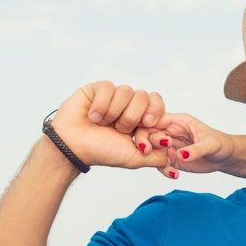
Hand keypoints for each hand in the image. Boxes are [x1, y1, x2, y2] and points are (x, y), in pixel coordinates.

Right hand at [48, 81, 169, 170]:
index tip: (145, 126)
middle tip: (121, 129)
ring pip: (127, 91)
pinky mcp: (97, 89)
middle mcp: (127, 105)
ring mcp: (113, 96)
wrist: (74, 149)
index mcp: (139, 118)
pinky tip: (93, 116)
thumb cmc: (102, 152)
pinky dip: (101, 105)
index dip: (154, 113)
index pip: (157, 103)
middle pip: (145, 96)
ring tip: (103, 124)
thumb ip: (158, 156)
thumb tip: (171, 148)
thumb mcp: (135, 158)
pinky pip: (109, 87)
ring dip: (115, 112)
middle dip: (133, 116)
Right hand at [140, 112, 237, 178]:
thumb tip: (181, 155)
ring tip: (168, 167)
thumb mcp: (211, 145)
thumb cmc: (220, 144)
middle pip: (147, 133)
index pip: (154, 120)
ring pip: (150, 149)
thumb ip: (196, 150)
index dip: (146, 128)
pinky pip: (158, 163)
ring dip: (153, 159)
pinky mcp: (171, 158)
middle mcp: (170, 132)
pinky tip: (175, 174)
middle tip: (150, 153)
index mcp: (178, 121)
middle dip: (146, 144)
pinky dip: (163, 170)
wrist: (224, 157)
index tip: (148, 143)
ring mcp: (169, 145)